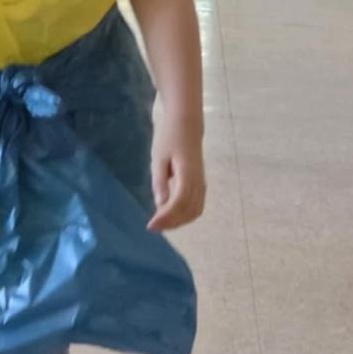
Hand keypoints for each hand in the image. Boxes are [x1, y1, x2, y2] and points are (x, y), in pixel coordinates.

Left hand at [148, 117, 205, 232]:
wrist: (187, 126)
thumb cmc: (170, 139)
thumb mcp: (159, 158)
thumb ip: (160, 181)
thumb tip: (159, 204)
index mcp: (188, 174)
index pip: (178, 203)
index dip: (165, 217)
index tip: (150, 225)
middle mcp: (199, 182)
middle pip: (188, 211)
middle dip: (171, 223)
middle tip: (153, 227)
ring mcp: (202, 184)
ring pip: (194, 211)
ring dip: (179, 221)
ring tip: (161, 223)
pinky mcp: (201, 185)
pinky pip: (197, 206)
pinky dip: (185, 216)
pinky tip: (171, 216)